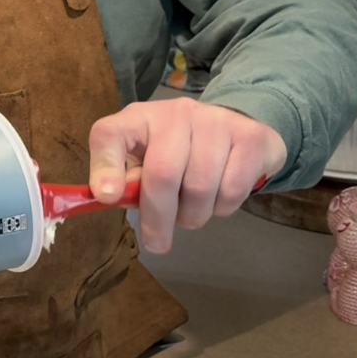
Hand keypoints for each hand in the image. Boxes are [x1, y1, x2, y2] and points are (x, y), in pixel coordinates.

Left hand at [88, 99, 286, 253]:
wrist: (237, 129)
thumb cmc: (179, 153)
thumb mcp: (146, 162)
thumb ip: (128, 181)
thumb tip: (111, 197)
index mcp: (139, 119)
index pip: (110, 134)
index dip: (105, 166)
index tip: (108, 197)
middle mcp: (176, 113)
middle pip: (163, 173)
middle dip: (158, 218)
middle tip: (157, 244)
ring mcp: (216, 121)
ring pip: (200, 187)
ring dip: (193, 216)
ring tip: (191, 213)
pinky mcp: (251, 138)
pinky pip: (232, 190)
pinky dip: (222, 209)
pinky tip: (217, 200)